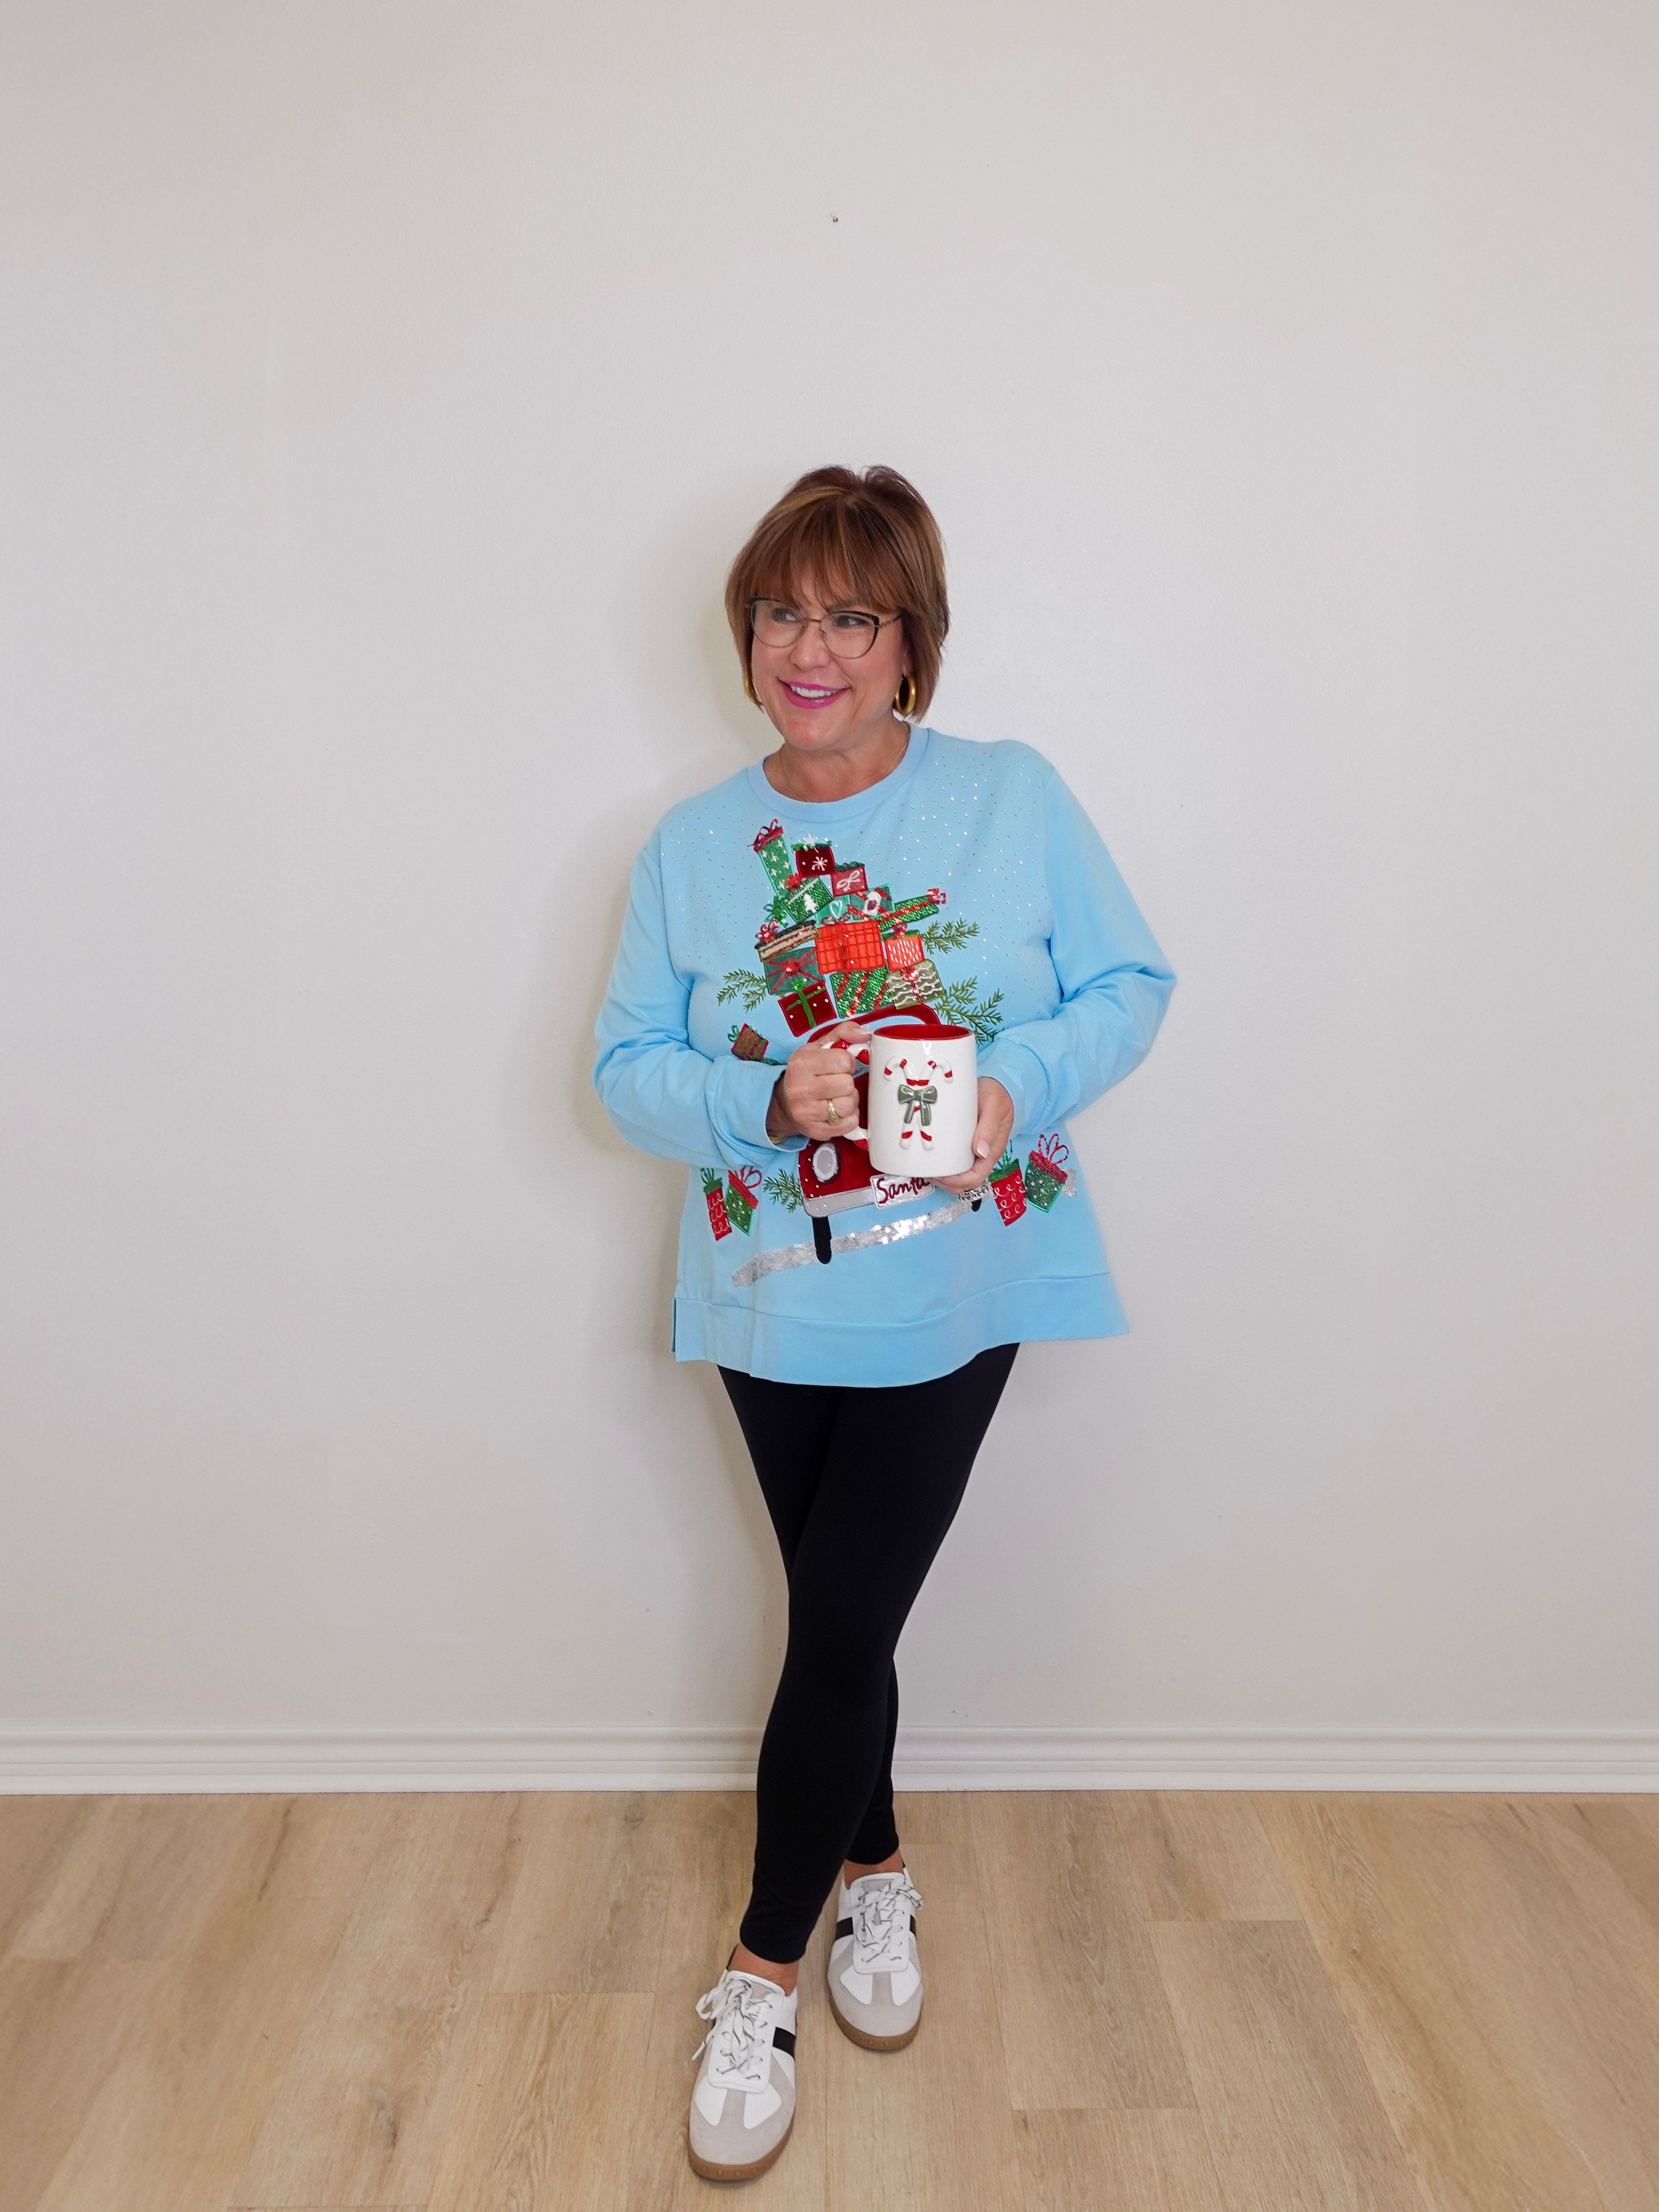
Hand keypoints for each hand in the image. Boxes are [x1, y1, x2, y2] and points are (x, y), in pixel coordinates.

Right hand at [766, 1022, 870, 1145]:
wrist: (784, 1104)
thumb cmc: (806, 1073)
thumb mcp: (819, 1047)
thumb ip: (843, 1033)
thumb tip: (865, 1034)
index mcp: (801, 1064)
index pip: (844, 1061)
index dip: (847, 1062)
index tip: (839, 1066)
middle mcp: (800, 1089)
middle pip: (847, 1085)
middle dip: (848, 1082)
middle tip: (838, 1082)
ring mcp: (807, 1113)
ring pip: (849, 1105)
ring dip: (849, 1100)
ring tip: (838, 1096)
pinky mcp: (816, 1131)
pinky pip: (849, 1123)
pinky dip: (848, 1116)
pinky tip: (837, 1110)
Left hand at [929, 1078, 1013, 1194]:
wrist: (999, 1085)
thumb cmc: (996, 1094)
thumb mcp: (993, 1105)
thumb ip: (988, 1127)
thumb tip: (980, 1152)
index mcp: (992, 1150)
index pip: (975, 1178)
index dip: (957, 1181)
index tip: (939, 1174)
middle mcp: (983, 1155)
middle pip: (966, 1183)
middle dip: (946, 1183)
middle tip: (927, 1172)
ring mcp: (975, 1151)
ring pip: (960, 1176)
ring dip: (943, 1178)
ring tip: (927, 1168)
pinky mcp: (966, 1145)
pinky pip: (956, 1163)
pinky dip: (943, 1166)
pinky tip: (931, 1158)